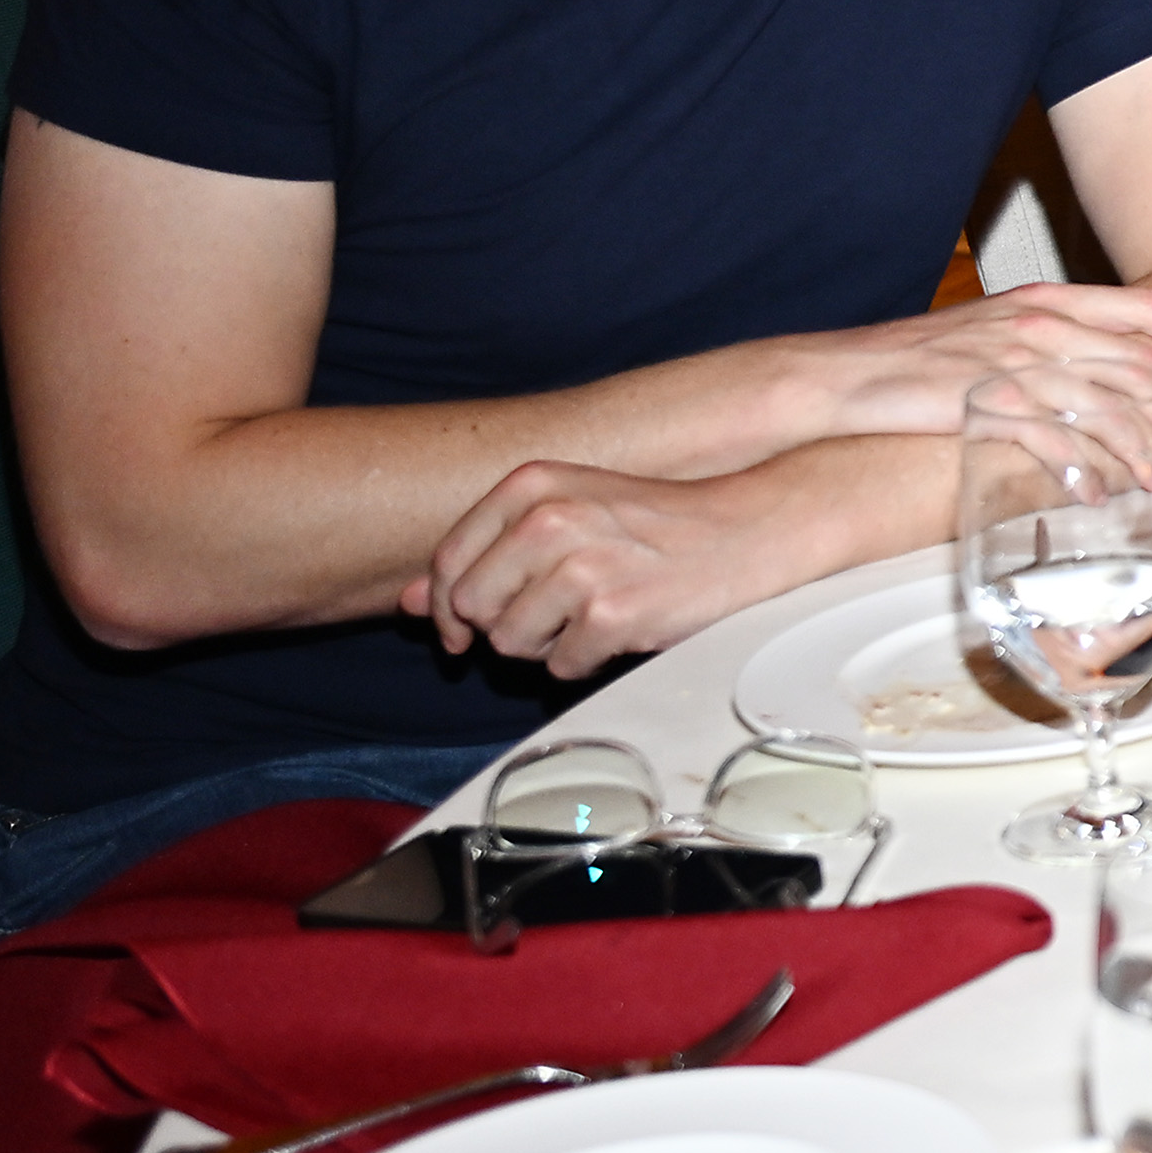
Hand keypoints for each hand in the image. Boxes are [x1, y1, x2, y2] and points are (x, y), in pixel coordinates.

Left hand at [410, 457, 828, 675]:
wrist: (746, 529)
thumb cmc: (655, 523)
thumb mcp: (565, 511)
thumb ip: (483, 552)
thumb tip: (405, 600)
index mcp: (531, 485)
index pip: (447, 564)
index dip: (450, 607)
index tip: (468, 625)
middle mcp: (549, 520)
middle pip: (472, 609)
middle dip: (504, 625)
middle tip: (553, 614)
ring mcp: (579, 567)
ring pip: (511, 644)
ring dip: (547, 645)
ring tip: (593, 615)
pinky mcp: (610, 614)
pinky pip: (560, 667)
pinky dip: (586, 660)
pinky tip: (620, 629)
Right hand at [752, 284, 1151, 464]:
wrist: (847, 375)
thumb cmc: (920, 358)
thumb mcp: (996, 331)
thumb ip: (1051, 342)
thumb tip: (1101, 372)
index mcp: (1047, 301)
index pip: (1142, 307)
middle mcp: (1039, 326)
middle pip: (1139, 362)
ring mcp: (1015, 365)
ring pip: (1106, 406)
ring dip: (1141, 447)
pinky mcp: (988, 405)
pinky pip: (1055, 442)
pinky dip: (1085, 471)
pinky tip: (1100, 493)